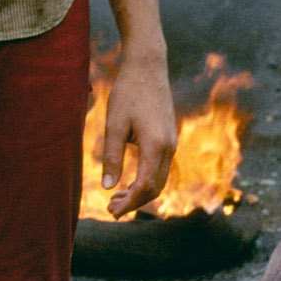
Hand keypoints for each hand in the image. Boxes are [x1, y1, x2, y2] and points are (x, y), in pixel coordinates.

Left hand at [99, 54, 177, 217]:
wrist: (148, 68)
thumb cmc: (128, 92)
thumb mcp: (114, 124)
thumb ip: (111, 157)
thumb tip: (108, 187)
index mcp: (155, 145)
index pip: (145, 186)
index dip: (129, 203)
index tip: (112, 211)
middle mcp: (169, 147)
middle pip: (155, 188)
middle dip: (134, 202)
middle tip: (111, 209)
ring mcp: (172, 143)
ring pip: (159, 180)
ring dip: (140, 193)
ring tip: (116, 197)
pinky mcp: (169, 139)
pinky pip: (160, 169)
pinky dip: (146, 181)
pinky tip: (128, 182)